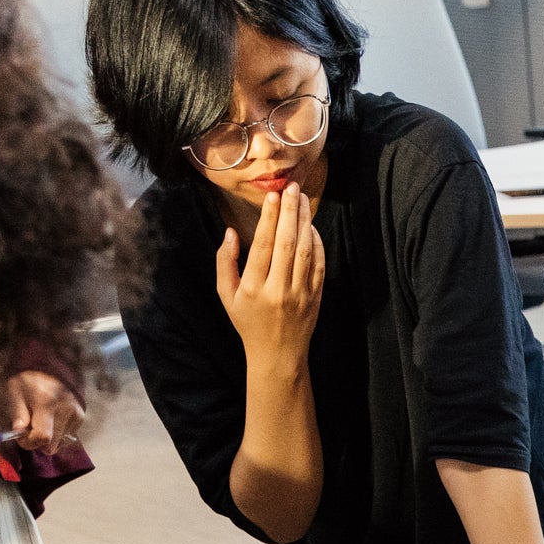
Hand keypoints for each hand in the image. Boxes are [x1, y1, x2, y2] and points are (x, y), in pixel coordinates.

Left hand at [2, 368, 82, 457]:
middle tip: (30, 430)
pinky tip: (52, 419)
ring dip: (49, 437)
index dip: (30, 443)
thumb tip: (19, 432)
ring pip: (60, 443)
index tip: (21, 438)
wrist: (53, 365)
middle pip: (52, 445)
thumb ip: (17, 413)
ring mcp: (75, 414)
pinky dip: (58, 432)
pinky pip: (67, 436)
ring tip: (42, 421)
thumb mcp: (15, 392)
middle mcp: (64, 410)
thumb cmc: (29, 380)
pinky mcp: (80, 416)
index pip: (43, 436)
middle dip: (38, 442)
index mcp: (46, 402)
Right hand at [216, 182, 326, 376]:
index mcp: (253, 288)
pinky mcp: (315, 296)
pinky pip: (319, 264)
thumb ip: (224, 263)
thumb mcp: (226, 296)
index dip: (269, 218)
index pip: (263, 245)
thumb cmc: (248, 323)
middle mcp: (278, 290)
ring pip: (306, 250)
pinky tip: (311, 225)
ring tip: (302, 199)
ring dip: (305, 221)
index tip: (273, 196)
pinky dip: (317, 242)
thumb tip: (230, 232)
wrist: (278, 355)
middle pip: (286, 242)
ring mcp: (300, 293)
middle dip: (290, 211)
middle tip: (292, 187)